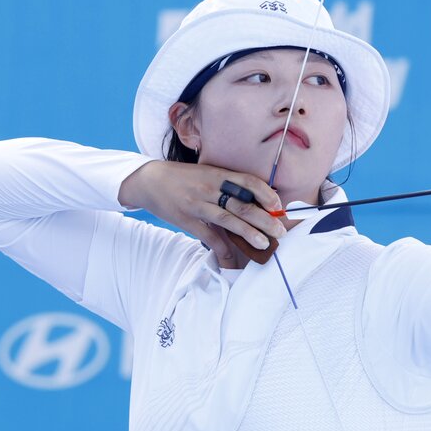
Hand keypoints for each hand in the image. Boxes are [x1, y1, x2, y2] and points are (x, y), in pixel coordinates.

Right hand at [119, 161, 286, 267]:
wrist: (150, 181)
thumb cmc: (185, 178)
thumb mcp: (207, 173)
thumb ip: (228, 184)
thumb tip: (255, 201)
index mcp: (217, 174)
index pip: (248, 182)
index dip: (266, 194)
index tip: (278, 206)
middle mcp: (209, 188)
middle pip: (243, 205)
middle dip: (265, 219)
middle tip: (280, 231)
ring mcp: (197, 205)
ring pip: (228, 220)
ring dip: (249, 233)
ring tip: (265, 243)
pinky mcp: (187, 220)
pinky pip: (208, 236)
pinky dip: (221, 247)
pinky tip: (232, 257)